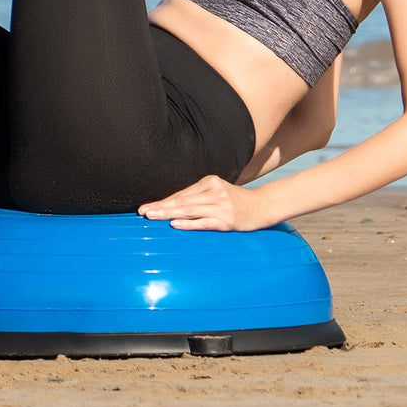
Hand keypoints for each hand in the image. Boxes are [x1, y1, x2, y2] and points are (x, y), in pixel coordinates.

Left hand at [137, 175, 275, 231]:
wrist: (263, 206)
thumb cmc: (236, 200)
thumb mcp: (218, 191)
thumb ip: (198, 196)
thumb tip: (173, 206)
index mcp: (210, 182)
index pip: (181, 194)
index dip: (163, 201)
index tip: (146, 207)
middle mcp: (214, 192)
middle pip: (182, 201)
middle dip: (160, 207)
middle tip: (143, 212)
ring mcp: (221, 206)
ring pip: (189, 210)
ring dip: (168, 214)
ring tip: (152, 216)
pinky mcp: (227, 221)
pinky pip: (204, 222)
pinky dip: (188, 224)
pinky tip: (175, 224)